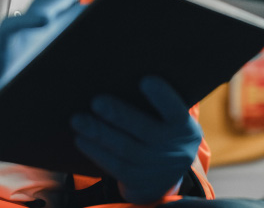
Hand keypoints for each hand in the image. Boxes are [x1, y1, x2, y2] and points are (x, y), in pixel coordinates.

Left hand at [71, 76, 202, 203]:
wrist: (164, 178)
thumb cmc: (161, 134)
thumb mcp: (169, 123)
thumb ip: (155, 107)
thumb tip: (118, 81)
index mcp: (185, 128)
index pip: (176, 110)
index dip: (162, 97)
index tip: (145, 80)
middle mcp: (174, 150)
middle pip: (145, 130)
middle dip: (119, 115)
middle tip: (96, 101)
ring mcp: (156, 169)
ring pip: (125, 148)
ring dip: (99, 132)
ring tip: (78, 119)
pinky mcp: (138, 183)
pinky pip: (114, 166)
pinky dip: (95, 151)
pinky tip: (81, 139)